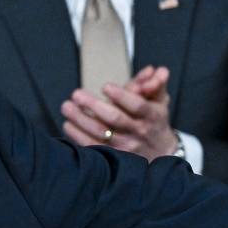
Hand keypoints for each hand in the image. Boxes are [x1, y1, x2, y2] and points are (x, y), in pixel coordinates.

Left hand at [61, 65, 180, 160]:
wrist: (160, 153)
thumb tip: (156, 70)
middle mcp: (138, 132)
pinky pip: (92, 147)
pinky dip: (78, 136)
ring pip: (100, 133)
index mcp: (151, 116)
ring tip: (67, 106)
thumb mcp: (159, 101)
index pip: (138, 106)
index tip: (105, 86)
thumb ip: (155, 83)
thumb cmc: (154, 121)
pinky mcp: (113, 158)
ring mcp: (126, 147)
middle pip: (115, 119)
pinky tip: (68, 124)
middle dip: (94, 105)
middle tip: (77, 94)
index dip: (122, 96)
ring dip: (80, 119)